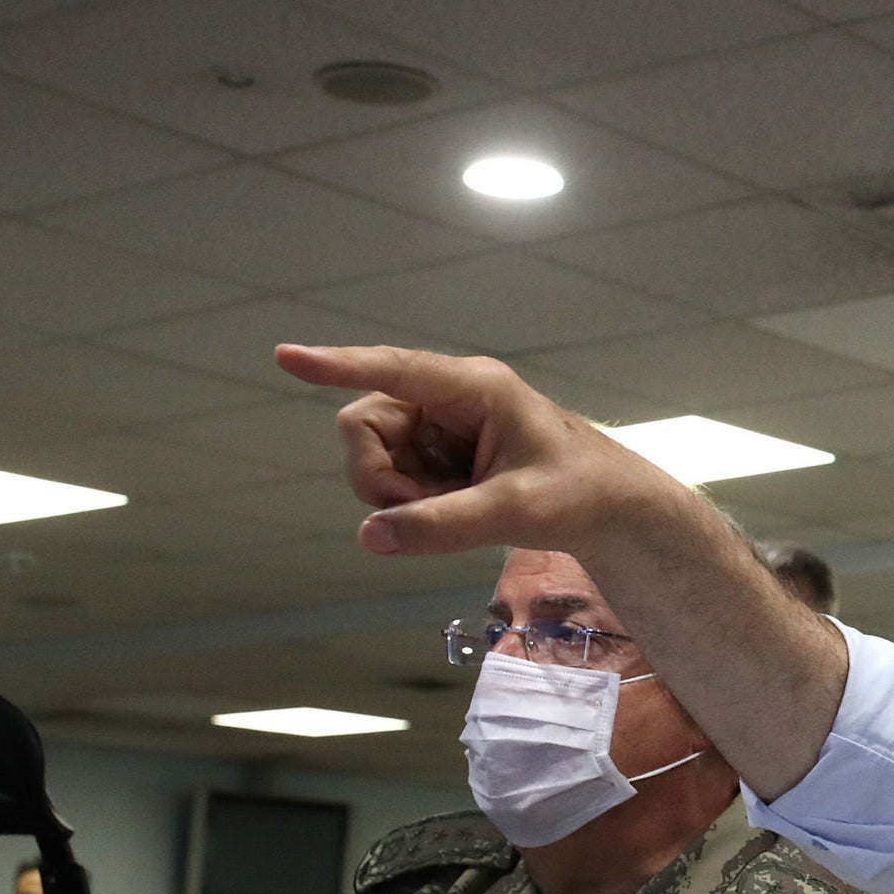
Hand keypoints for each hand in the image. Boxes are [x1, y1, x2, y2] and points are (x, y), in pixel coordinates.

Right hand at [274, 344, 686, 557]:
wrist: (607, 508)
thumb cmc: (575, 494)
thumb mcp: (515, 512)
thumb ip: (444, 526)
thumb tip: (371, 537)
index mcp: (473, 387)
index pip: (394, 369)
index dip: (338, 364)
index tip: (286, 356)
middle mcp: (447, 397)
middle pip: (363, 425)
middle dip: (381, 477)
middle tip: (428, 508)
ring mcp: (438, 425)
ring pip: (372, 455)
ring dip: (399, 494)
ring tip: (457, 509)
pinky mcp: (436, 451)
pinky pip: (393, 475)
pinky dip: (413, 502)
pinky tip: (457, 508)